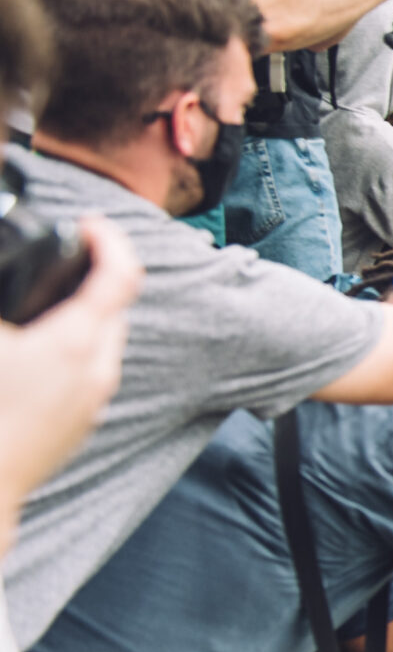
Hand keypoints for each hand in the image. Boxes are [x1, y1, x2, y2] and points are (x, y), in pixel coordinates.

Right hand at [0, 218, 138, 524]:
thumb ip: (2, 307)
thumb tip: (8, 301)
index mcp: (76, 342)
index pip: (120, 273)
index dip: (108, 238)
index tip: (87, 223)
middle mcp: (96, 371)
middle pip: (114, 309)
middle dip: (92, 279)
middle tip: (60, 263)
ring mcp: (91, 403)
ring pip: (101, 345)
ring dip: (81, 319)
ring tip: (42, 309)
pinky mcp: (77, 428)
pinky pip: (86, 377)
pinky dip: (70, 354)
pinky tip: (33, 358)